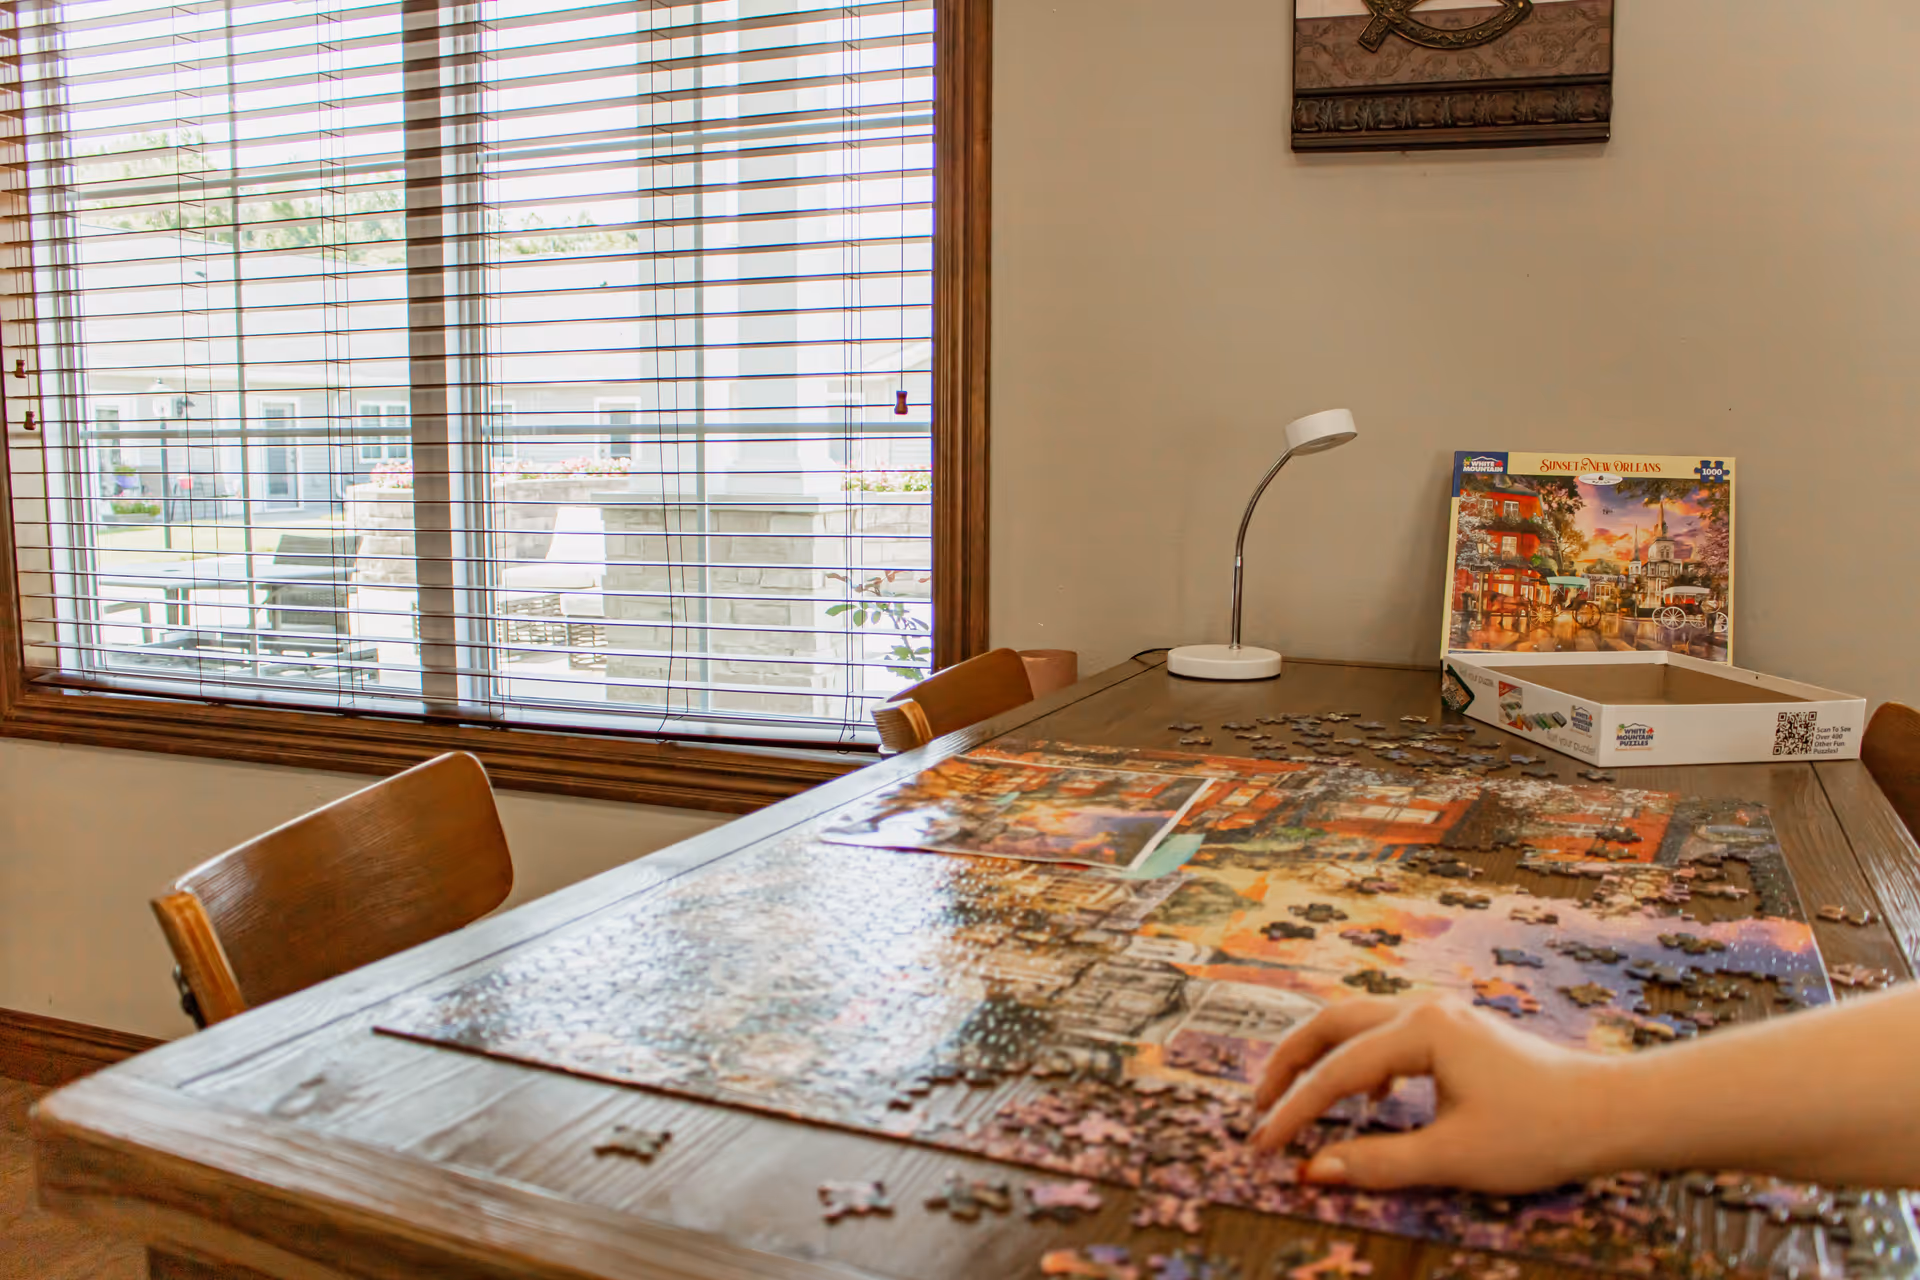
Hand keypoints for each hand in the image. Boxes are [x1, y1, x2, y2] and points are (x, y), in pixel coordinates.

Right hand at [1250, 994, 1622, 1193]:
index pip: (1336, 1071)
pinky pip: (1386, 1034)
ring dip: (1320, 1057)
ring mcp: (1441, 1015)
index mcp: (1422, 1031)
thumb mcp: (1454, 1157)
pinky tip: (1367, 1099)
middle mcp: (1424, 1009)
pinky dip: (1359, 1061)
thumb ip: (1378, 1162)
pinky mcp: (1455, 1031)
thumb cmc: (1540, 1133)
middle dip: (1288, 1063)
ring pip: (1356, 1022)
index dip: (1293, 1111)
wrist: (1610, 1112)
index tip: (1263, 1147)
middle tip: (1257, 1106)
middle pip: (1331, 1023)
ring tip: (1295, 1099)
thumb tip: (1314, 1171)